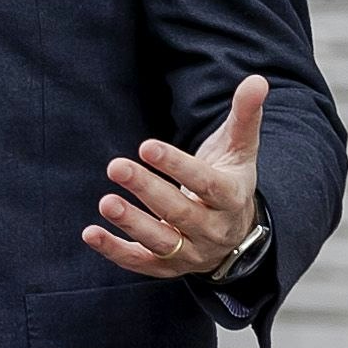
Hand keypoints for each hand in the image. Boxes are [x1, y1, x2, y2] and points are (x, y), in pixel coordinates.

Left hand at [89, 75, 269, 281]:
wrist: (235, 230)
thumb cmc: (229, 177)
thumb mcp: (240, 148)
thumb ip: (245, 115)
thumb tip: (257, 80)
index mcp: (231, 197)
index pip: (206, 183)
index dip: (177, 166)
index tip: (147, 146)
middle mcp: (214, 230)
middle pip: (180, 213)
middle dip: (147, 190)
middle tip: (116, 166)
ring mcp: (192, 252)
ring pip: (162, 242)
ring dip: (132, 224)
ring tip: (106, 202)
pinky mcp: (169, 267)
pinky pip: (141, 262)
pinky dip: (115, 251)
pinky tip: (90, 233)